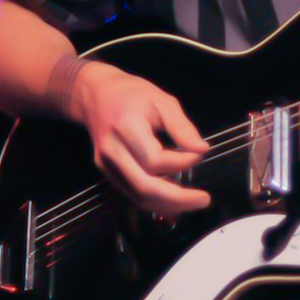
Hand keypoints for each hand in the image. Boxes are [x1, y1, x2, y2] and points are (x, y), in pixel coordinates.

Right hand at [73, 62, 211, 215]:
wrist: (95, 95)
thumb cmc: (131, 94)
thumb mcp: (162, 100)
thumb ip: (182, 127)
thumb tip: (201, 150)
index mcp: (125, 128)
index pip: (154, 159)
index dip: (181, 162)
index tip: (200, 154)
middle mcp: (111, 152)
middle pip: (144, 187)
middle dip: (177, 198)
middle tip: (204, 200)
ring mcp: (106, 165)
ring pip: (137, 196)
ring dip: (167, 205)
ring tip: (193, 203)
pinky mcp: (106, 172)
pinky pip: (132, 194)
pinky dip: (155, 201)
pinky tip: (174, 201)